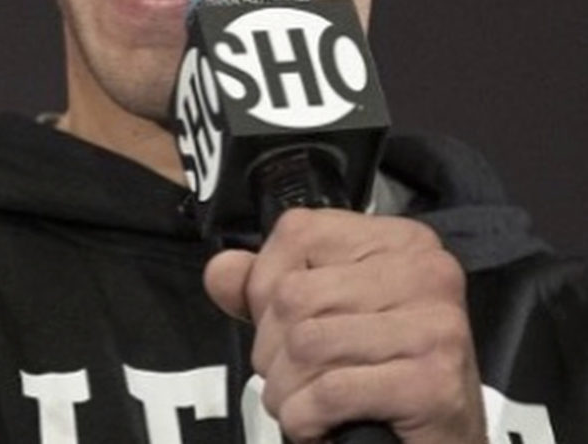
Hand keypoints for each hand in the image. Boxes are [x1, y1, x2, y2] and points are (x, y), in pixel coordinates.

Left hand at [204, 209, 486, 443]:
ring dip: (285, 389)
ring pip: (306, 343)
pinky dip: (306, 418)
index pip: (298, 232)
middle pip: (296, 294)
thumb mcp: (326, 316)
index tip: (278, 324)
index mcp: (400, 239)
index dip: (266, 284)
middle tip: (288, 377)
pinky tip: (317, 426)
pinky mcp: (435, 382)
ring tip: (300, 402)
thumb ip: (267, 288)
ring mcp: (437, 324)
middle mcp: (426, 270)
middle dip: (271, 349)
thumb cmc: (383, 376)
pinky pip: (332, 390)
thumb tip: (221, 270)